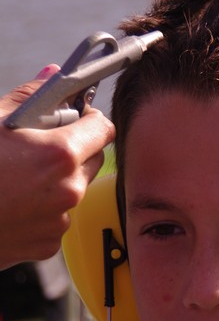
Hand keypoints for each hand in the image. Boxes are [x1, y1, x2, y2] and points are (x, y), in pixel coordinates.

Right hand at [0, 66, 115, 269]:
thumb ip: (30, 97)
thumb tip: (54, 75)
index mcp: (60, 154)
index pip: (103, 129)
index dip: (89, 118)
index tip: (75, 117)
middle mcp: (69, 190)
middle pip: (93, 160)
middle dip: (74, 149)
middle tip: (40, 146)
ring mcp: (60, 221)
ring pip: (73, 190)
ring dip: (57, 181)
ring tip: (18, 178)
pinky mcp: (49, 245)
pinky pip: (57, 219)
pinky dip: (42, 210)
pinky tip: (13, 204)